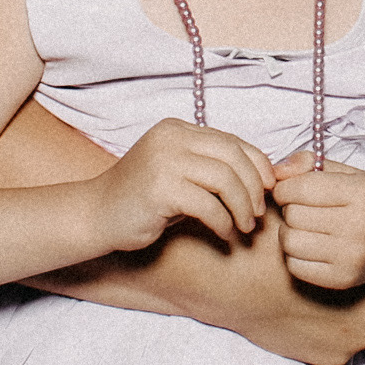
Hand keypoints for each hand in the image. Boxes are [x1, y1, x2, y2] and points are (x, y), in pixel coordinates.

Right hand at [93, 120, 276, 252]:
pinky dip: (223, 223)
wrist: (95, 216)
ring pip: (225, 179)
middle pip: (233, 156)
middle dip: (254, 187)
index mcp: (177, 129)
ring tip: (245, 226)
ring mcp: (164, 160)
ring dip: (242, 207)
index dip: (258, 165)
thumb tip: (266, 176)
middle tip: (257, 213)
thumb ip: (212, 168)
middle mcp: (171, 138)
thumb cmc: (143, 200)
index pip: (232, 141)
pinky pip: (208, 205)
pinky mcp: (160, 189)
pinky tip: (224, 235)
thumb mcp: (180, 174)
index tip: (269, 190)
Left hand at [271, 152, 364, 291]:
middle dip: (289, 209)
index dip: (284, 188)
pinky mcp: (341, 279)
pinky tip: (309, 246)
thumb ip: (310, 164)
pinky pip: (294, 266)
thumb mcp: (348, 174)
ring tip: (303, 227)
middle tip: (300, 209)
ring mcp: (351, 256)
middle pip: (293, 215)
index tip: (287, 190)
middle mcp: (360, 226)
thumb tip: (275, 171)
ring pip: (289, 242)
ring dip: (288, 232)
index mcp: (362, 193)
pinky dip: (294, 255)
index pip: (302, 188)